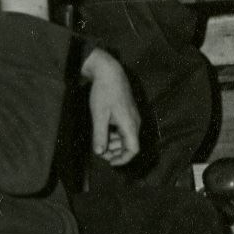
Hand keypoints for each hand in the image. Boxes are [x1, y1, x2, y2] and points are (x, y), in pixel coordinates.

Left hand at [81, 49, 142, 167]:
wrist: (108, 71)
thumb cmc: (104, 92)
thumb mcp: (99, 115)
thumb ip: (100, 135)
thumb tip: (99, 153)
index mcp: (130, 124)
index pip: (133, 149)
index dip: (123, 160)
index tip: (109, 163)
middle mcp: (134, 122)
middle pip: (129, 145)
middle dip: (115, 152)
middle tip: (98, 152)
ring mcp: (132, 116)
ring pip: (126, 137)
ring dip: (113, 143)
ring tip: (98, 142)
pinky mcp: (127, 112)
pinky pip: (123, 129)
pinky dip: (114, 134)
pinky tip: (102, 131)